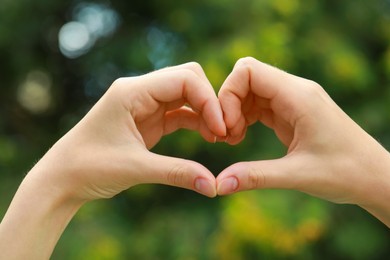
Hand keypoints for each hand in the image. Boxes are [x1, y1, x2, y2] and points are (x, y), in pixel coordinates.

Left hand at [32, 62, 225, 200]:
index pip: (183, 79)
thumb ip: (177, 173)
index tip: (220, 128)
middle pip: (188, 79)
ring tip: (219, 137)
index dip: (208, 100)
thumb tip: (213, 187)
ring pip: (186, 95)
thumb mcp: (135, 168)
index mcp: (132, 91)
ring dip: (205, 112)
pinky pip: (179, 113)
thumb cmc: (89, 168)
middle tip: (223, 130)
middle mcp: (140, 91)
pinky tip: (208, 137)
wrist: (64, 178)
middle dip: (210, 101)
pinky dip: (196, 121)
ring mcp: (145, 104)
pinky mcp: (149, 119)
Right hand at [216, 57, 389, 224]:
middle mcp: (295, 91)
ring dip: (234, 112)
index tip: (226, 127)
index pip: (248, 70)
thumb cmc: (345, 173)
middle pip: (245, 78)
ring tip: (233, 140)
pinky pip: (259, 105)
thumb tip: (220, 184)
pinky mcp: (291, 113)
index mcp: (299, 96)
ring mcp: (293, 101)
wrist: (373, 177)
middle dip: (228, 104)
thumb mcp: (298, 175)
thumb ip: (256, 176)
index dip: (228, 94)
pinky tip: (241, 138)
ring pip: (250, 91)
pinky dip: (244, 118)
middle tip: (226, 136)